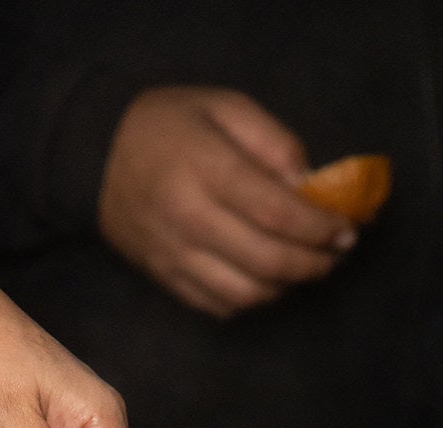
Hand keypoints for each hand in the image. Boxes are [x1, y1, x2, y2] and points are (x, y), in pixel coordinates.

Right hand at [98, 87, 355, 317]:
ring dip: (287, 286)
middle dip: (313, 262)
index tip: (346, 229)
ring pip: (247, 293)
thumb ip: (272, 141)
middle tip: (335, 253)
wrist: (96, 156)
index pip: (276, 211)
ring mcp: (176, 256)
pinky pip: (221, 306)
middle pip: (268, 260)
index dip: (319, 227)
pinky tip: (268, 279)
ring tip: (306, 266)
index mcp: (206, 168)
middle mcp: (190, 218)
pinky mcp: (167, 280)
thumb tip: (309, 185)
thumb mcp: (223, 107)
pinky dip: (254, 299)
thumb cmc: (169, 126)